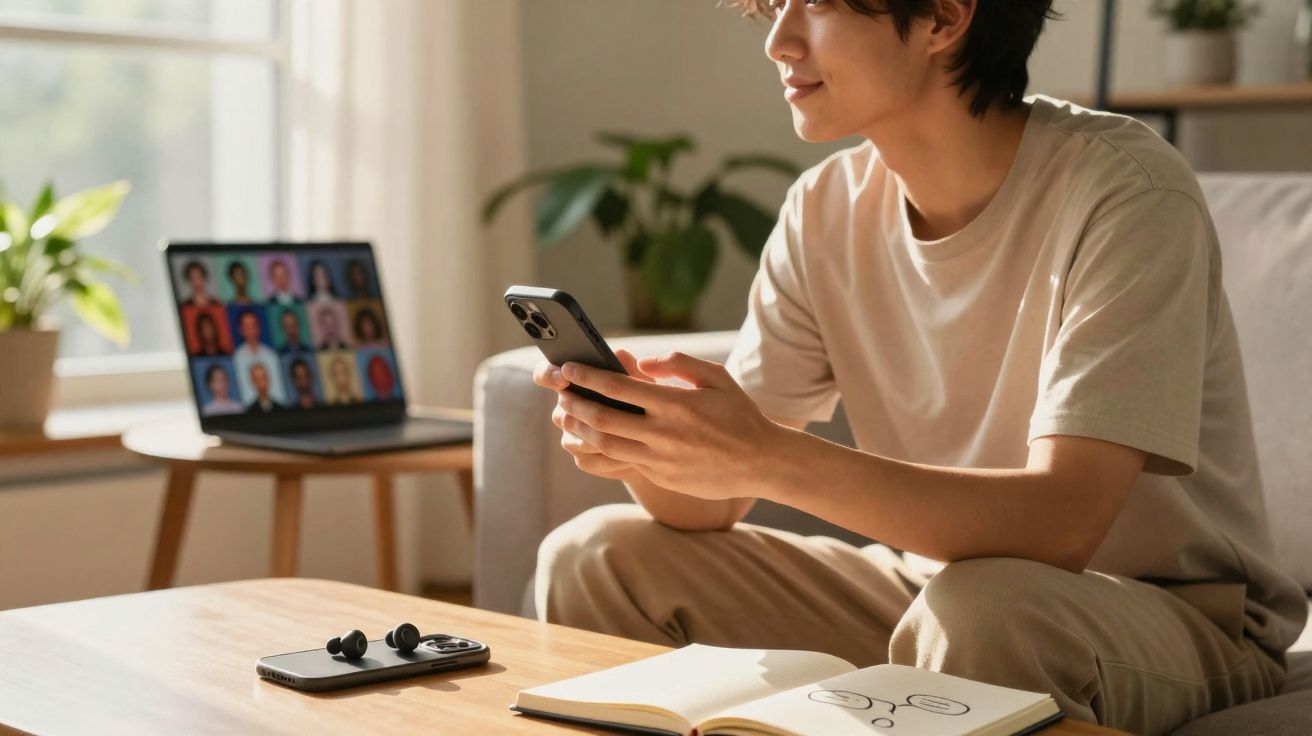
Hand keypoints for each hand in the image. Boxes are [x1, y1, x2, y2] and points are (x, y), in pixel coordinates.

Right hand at [534, 349, 650, 482]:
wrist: (656, 443)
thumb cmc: (646, 404)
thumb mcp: (644, 386)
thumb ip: (631, 371)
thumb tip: (619, 354)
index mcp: (575, 382)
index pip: (547, 373)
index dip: (549, 374)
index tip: (563, 375)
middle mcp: (568, 408)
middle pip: (561, 408)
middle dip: (582, 408)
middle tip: (603, 408)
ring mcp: (572, 435)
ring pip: (573, 435)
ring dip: (597, 432)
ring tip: (625, 434)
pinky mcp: (583, 458)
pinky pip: (586, 457)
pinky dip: (608, 455)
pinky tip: (628, 454)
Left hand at [552, 351, 782, 500]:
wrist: (762, 462)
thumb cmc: (739, 414)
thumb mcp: (716, 377)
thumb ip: (679, 363)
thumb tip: (642, 363)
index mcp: (676, 403)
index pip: (620, 387)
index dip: (588, 377)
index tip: (569, 368)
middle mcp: (665, 433)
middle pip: (605, 418)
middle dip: (576, 403)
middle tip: (560, 394)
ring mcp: (662, 459)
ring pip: (607, 444)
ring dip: (581, 429)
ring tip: (565, 417)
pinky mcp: (662, 477)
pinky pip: (623, 462)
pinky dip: (600, 450)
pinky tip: (589, 440)